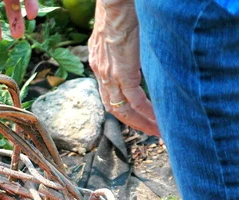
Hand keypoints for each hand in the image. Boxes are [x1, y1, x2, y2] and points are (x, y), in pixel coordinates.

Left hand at [88, 0, 159, 135]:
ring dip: (140, 122)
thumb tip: (132, 55)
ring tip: (156, 130)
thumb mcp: (117, 35)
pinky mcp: (122, 71)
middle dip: (132, 123)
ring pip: (122, 108)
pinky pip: (133, 99)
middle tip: (150, 131)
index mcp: (98, 64)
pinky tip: (157, 119)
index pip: (108, 94)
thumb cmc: (120, 11)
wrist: (115, 2)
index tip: (137, 119)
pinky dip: (145, 112)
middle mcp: (100, 71)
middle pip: (113, 107)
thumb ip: (121, 49)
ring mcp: (109, 73)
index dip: (122, 109)